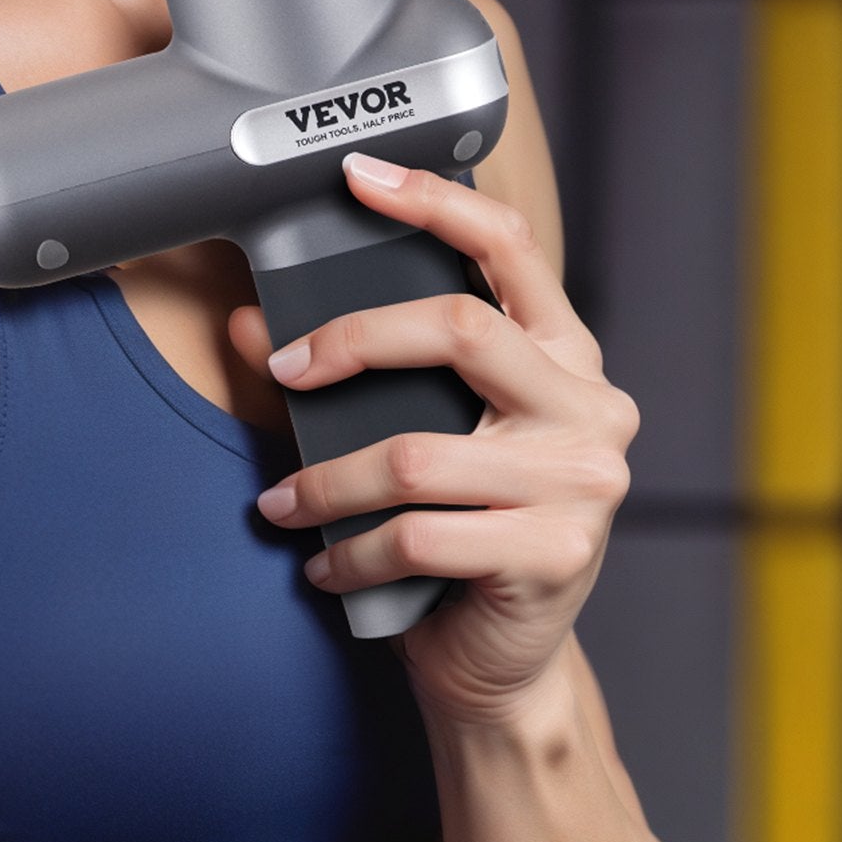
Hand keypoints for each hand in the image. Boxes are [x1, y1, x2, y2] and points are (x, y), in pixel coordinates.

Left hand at [226, 151, 640, 726]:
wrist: (507, 666)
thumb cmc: (465, 535)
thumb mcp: (427, 436)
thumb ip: (355, 378)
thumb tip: (253, 324)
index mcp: (564, 354)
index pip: (508, 247)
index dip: (433, 199)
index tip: (358, 175)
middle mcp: (589, 404)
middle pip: (459, 327)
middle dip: (351, 340)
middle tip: (286, 368)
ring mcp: (583, 481)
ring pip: (416, 452)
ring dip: (327, 481)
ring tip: (284, 501)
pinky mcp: (555, 555)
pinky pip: (417, 537)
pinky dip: (350, 551)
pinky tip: (325, 563)